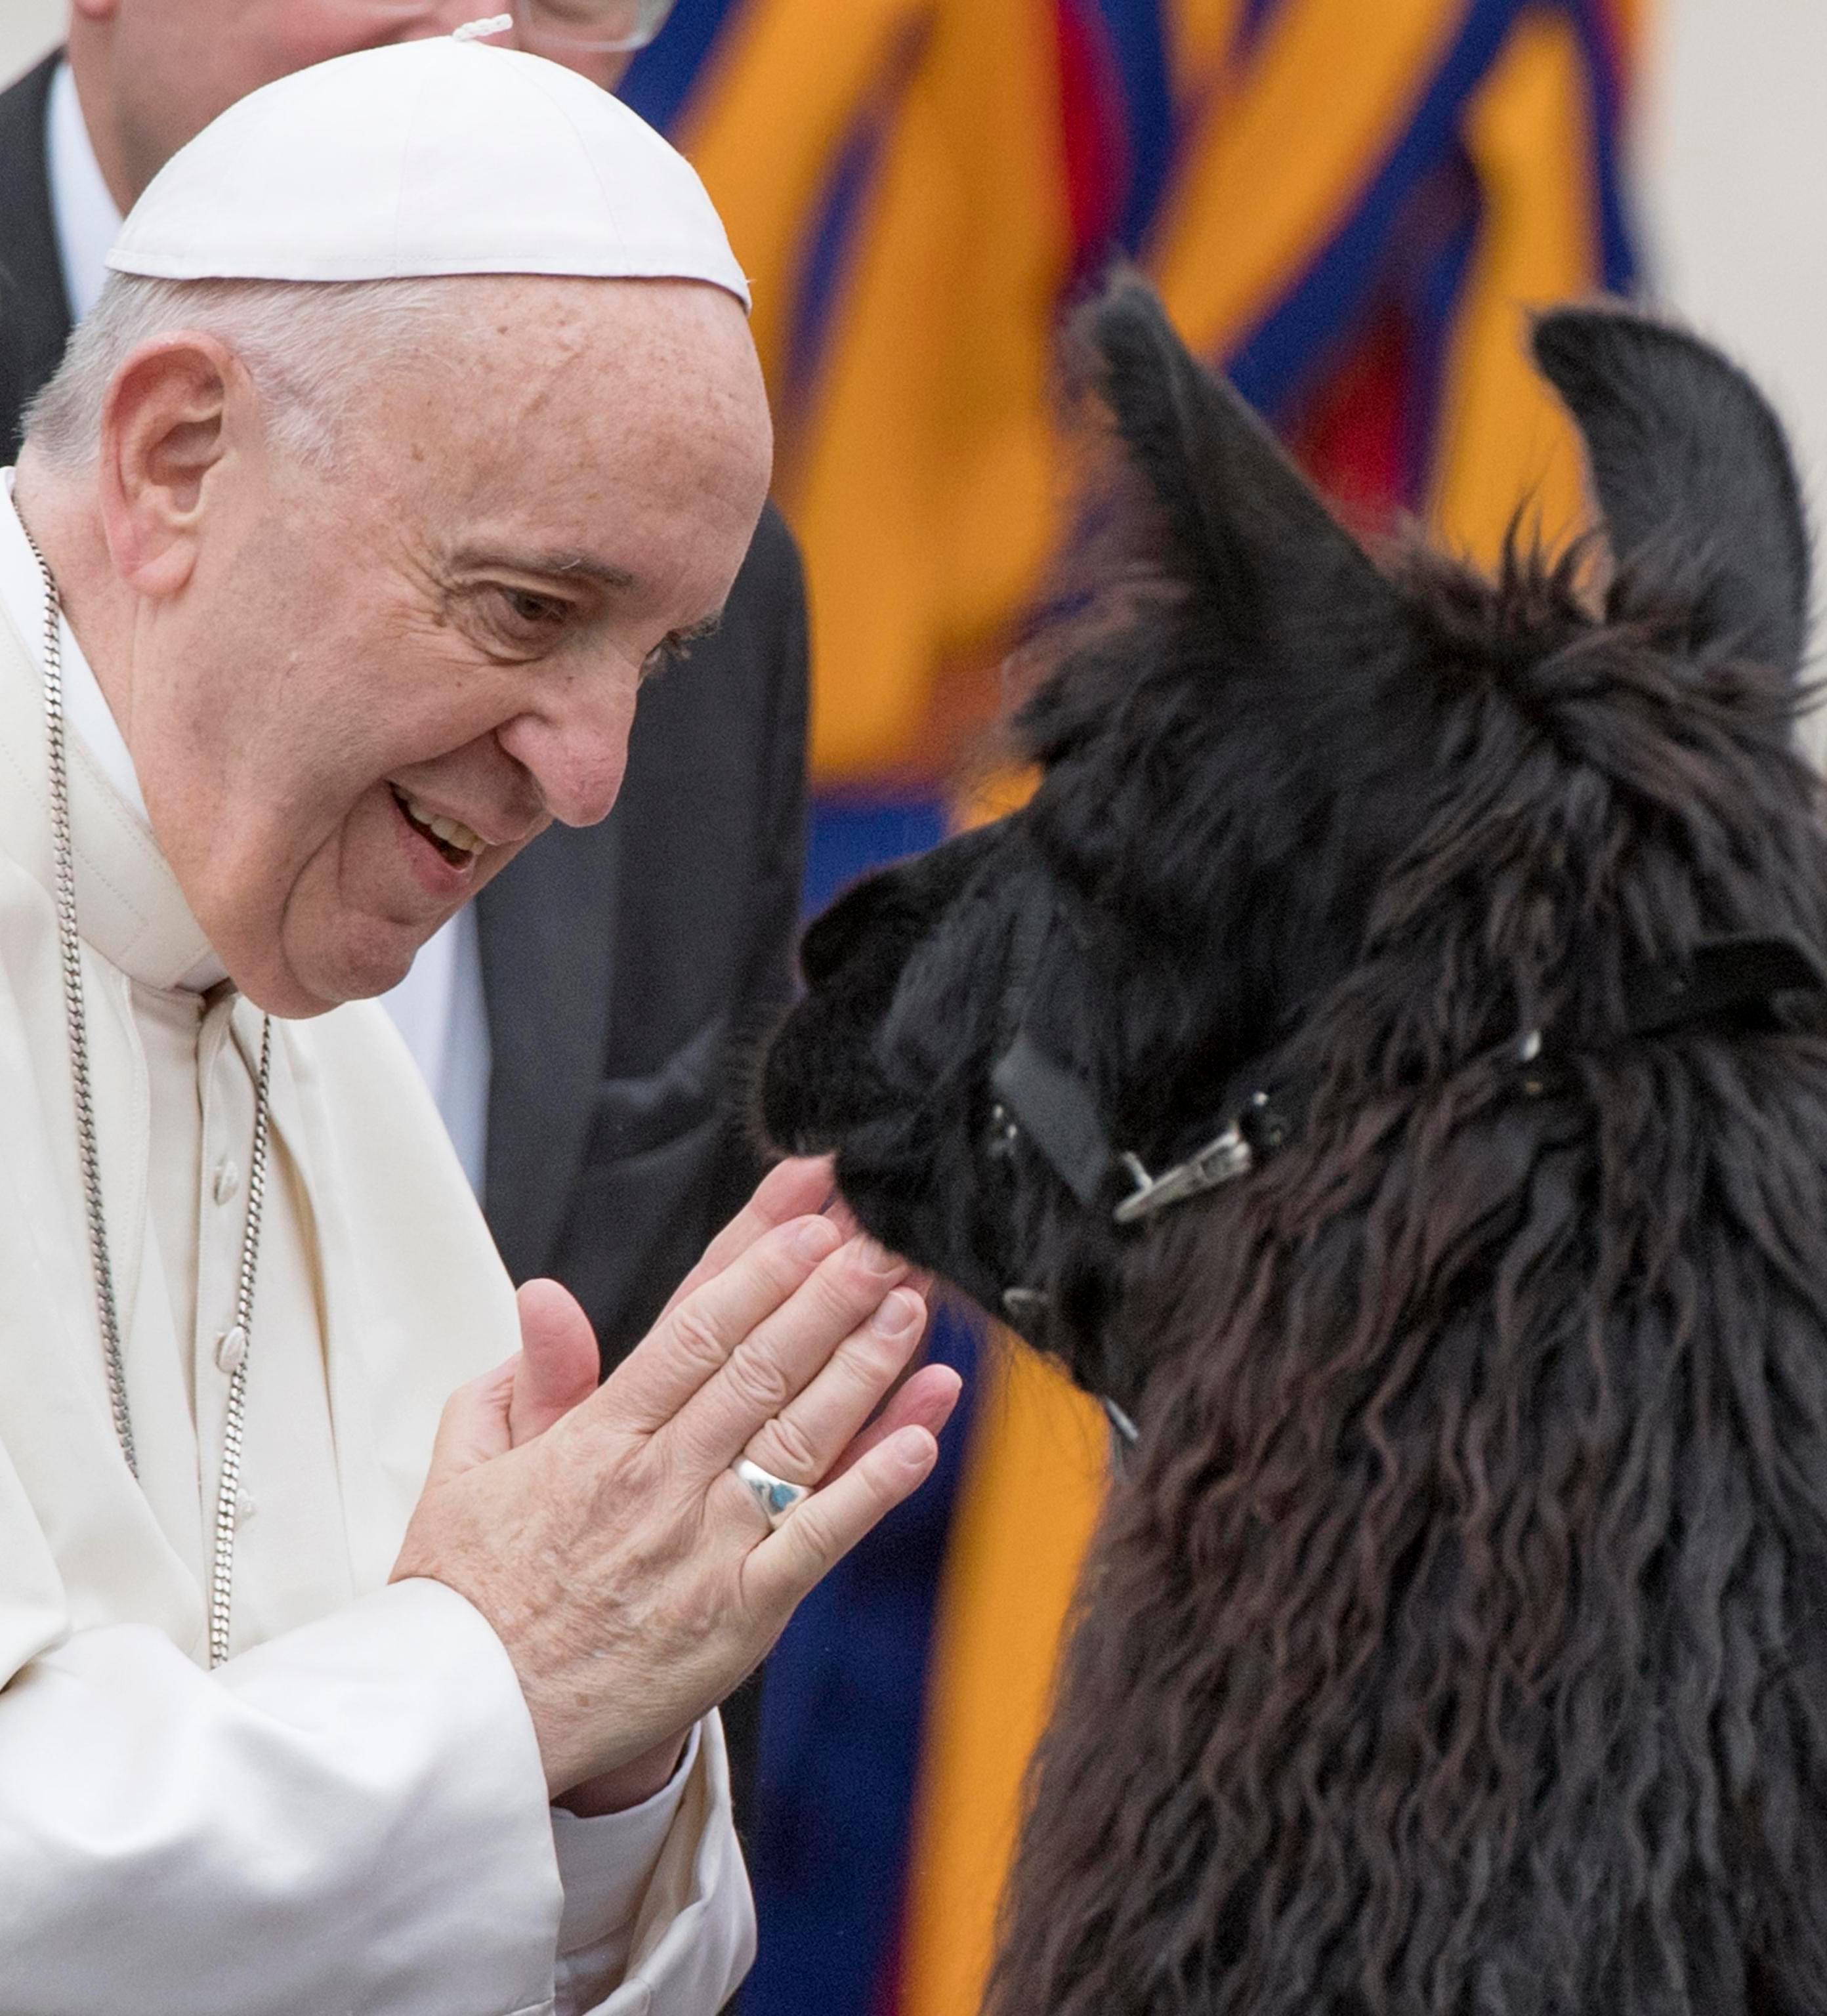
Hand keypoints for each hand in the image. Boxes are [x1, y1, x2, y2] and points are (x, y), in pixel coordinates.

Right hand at [391, 1159, 962, 1801]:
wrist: (468, 1730)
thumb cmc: (467, 1600)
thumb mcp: (464, 1471)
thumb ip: (515, 1382)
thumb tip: (544, 1300)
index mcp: (597, 1439)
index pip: (694, 1328)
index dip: (759, 1265)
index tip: (808, 1217)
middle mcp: (661, 1481)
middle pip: (762, 1365)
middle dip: (829, 1295)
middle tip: (883, 1240)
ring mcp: (707, 1546)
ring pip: (802, 1435)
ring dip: (866, 1365)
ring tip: (911, 1307)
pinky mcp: (742, 1614)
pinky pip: (821, 1537)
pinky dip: (875, 1484)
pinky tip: (922, 1434)